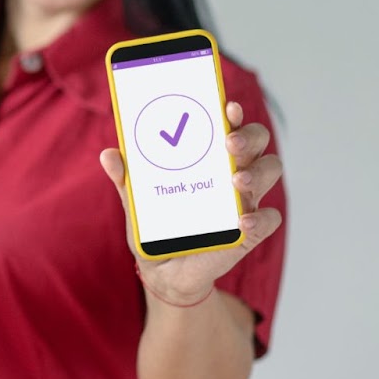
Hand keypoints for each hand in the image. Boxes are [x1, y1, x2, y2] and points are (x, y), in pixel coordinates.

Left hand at [99, 100, 282, 304]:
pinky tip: (243, 221)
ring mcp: (244, 200)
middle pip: (256, 141)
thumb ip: (126, 179)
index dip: (232, 112)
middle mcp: (232, 172)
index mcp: (208, 157)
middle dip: (248, 136)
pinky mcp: (250, 232)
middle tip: (229, 143)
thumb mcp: (137, 202)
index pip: (228, 125)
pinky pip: (269, 219)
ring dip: (256, 172)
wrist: (163, 272)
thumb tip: (109, 155)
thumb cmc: (156, 227)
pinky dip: (261, 218)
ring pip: (268, 170)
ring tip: (235, 181)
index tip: (226, 106)